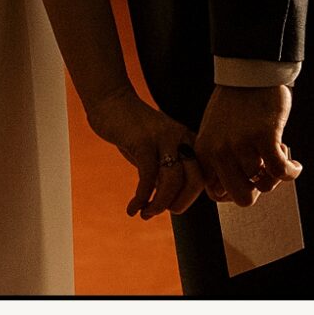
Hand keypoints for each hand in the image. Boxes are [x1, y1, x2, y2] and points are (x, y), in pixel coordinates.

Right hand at [85, 88, 206, 218]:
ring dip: (160, 205)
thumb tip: (173, 204)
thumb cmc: (133, 131)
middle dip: (181, 204)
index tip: (175, 208)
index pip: (204, 176)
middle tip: (163, 211)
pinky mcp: (143, 140)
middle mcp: (180, 137)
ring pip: (173, 181)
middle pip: (195, 181)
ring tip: (146, 213)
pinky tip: (132, 208)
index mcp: (188, 139)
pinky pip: (148, 177)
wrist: (109, 100)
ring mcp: (163, 137)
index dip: (192, 197)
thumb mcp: (156, 151)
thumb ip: (168, 172)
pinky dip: (141, 198)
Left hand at [194, 83, 302, 206]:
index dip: (236, 192)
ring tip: (278, 156)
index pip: (216, 194)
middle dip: (257, 189)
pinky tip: (295, 164)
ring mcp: (241, 144)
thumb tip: (228, 196)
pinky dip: (292, 172)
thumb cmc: (233, 105)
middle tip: (264, 171)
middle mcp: (219, 150)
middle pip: (242, 197)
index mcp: (204, 151)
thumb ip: (218, 162)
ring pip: (264, 185)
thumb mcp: (215, 133)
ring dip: (276, 175)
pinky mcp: (263, 136)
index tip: (248, 180)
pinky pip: (281, 172)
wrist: (248, 73)